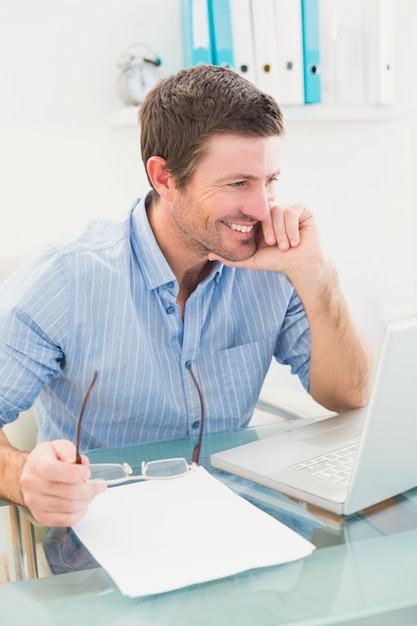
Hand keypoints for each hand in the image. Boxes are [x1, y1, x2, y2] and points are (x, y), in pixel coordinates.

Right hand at [20, 440, 105, 526]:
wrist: (33, 474)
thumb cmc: (49, 459)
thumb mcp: (59, 446)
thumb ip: (70, 452)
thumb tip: (82, 464)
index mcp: (36, 462)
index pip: (52, 470)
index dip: (75, 473)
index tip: (87, 472)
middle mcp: (31, 483)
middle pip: (66, 492)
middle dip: (89, 489)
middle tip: (98, 485)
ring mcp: (34, 502)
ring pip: (69, 507)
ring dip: (86, 500)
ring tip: (91, 493)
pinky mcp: (40, 516)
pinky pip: (66, 520)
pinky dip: (80, 513)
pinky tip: (83, 504)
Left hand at [209, 202, 325, 281]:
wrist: (301, 266)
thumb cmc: (278, 262)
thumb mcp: (251, 259)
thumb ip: (230, 257)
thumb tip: (209, 255)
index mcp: (261, 220)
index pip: (252, 213)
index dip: (255, 225)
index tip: (264, 243)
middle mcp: (274, 212)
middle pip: (264, 210)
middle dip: (269, 230)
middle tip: (273, 245)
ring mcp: (288, 209)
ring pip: (278, 210)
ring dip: (281, 231)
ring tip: (285, 246)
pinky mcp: (302, 209)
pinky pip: (291, 211)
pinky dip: (292, 228)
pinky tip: (295, 241)